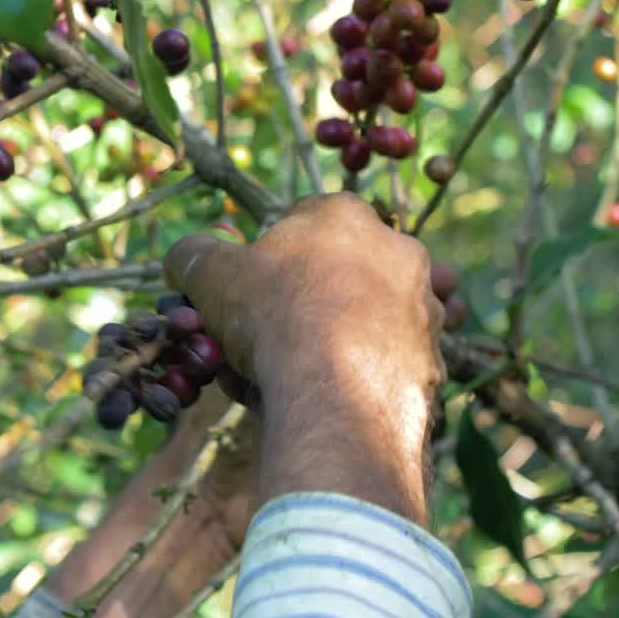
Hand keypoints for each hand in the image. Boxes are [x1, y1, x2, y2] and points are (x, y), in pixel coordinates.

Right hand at [164, 192, 445, 522]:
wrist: (338, 387)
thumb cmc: (274, 311)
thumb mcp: (213, 276)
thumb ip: (195, 257)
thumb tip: (183, 257)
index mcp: (348, 215)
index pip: (308, 222)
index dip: (273, 259)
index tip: (253, 294)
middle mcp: (400, 253)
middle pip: (342, 275)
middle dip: (308, 305)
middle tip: (267, 343)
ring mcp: (424, 310)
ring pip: (367, 325)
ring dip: (335, 346)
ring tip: (292, 379)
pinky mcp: (435, 362)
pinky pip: (387, 370)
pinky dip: (359, 383)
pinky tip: (327, 402)